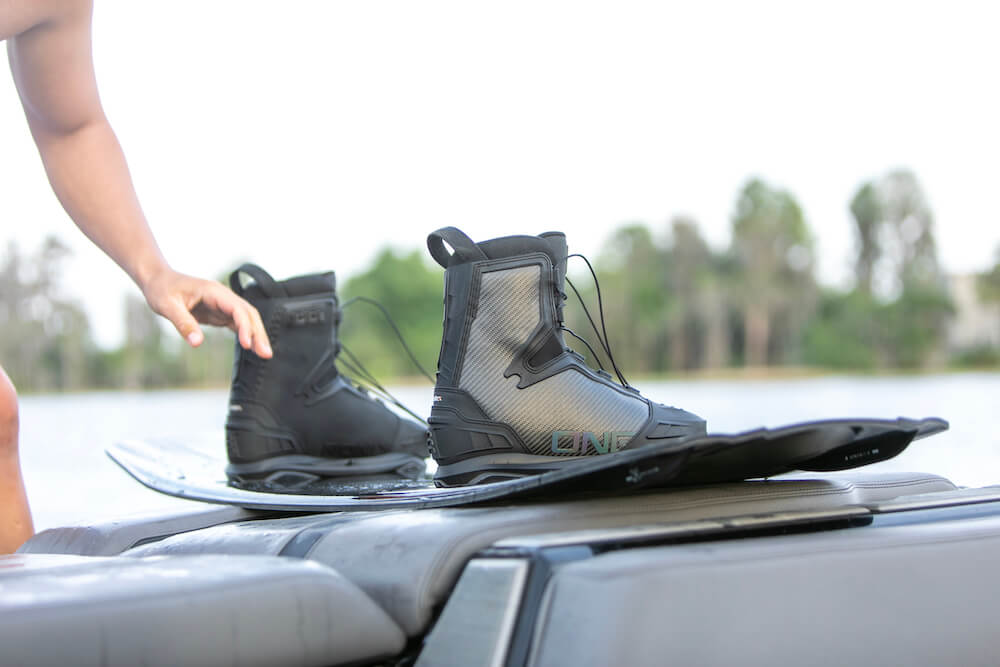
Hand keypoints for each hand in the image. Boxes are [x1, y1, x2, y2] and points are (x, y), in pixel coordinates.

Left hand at [141, 269, 272, 358]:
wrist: (158, 280)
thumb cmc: (161, 289)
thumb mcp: (167, 306)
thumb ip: (183, 323)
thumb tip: (197, 343)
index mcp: (214, 292)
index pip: (238, 309)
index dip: (245, 326)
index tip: (247, 344)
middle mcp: (223, 297)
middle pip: (249, 314)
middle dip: (259, 333)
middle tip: (266, 353)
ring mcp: (222, 305)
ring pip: (246, 319)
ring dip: (256, 335)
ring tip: (264, 354)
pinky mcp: (218, 313)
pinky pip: (237, 324)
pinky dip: (246, 335)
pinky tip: (251, 347)